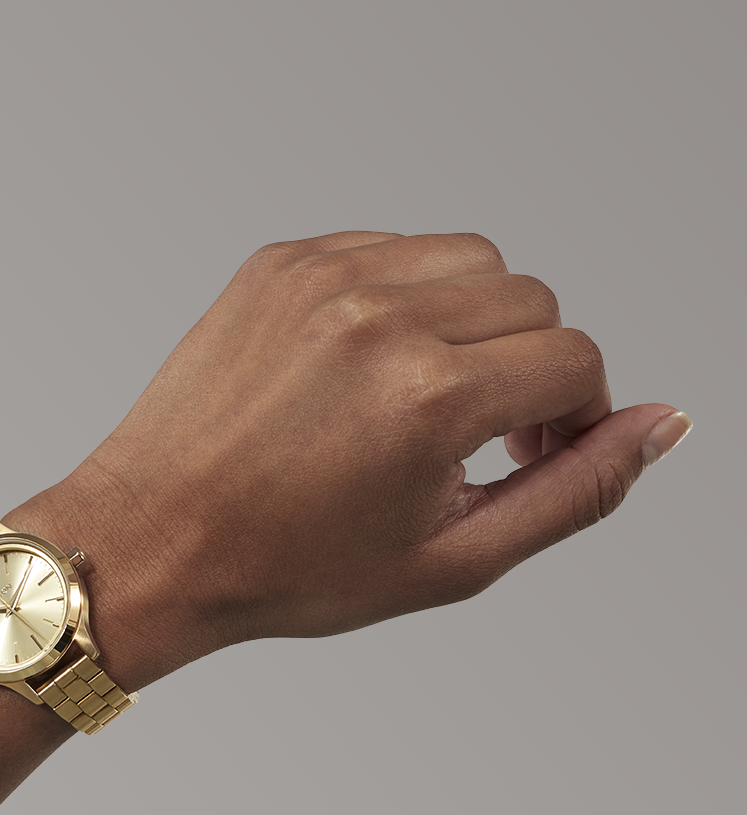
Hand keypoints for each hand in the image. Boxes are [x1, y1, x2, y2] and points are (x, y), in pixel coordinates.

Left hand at [12, 231, 689, 688]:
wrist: (154, 538)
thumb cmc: (293, 567)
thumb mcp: (452, 559)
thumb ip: (574, 491)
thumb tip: (660, 425)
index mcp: (430, 397)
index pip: (576, 360)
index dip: (574, 416)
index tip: (533, 453)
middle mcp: (382, 315)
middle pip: (534, 299)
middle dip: (529, 369)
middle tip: (479, 436)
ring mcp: (324, 274)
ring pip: (471, 260)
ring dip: (475, 324)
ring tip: (423, 399)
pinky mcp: (282, 258)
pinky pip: (393, 247)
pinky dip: (407, 298)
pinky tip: (367, 370)